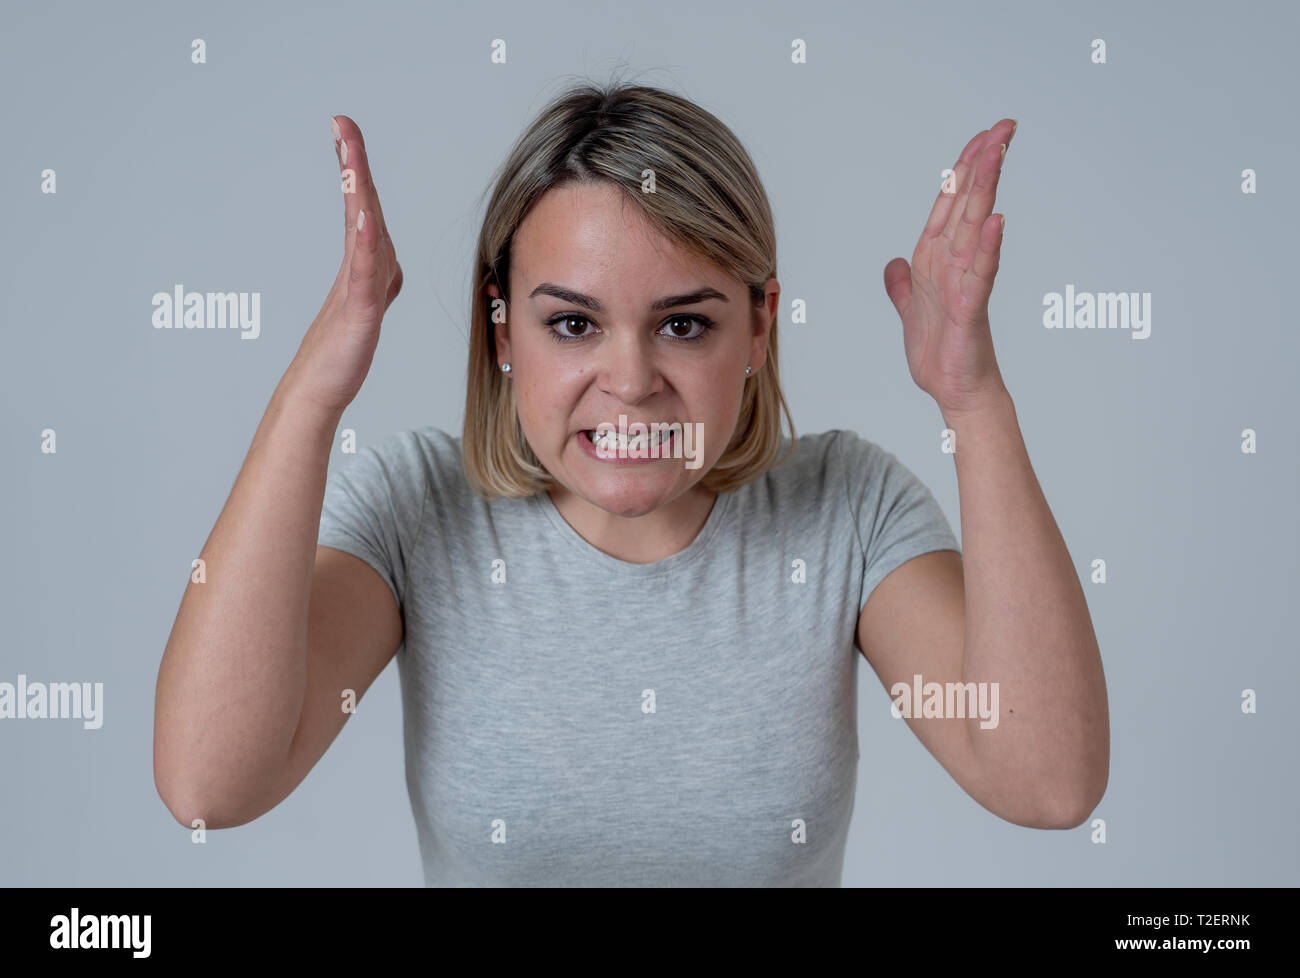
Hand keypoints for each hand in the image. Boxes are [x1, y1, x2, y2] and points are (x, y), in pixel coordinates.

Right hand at [286, 115, 403, 415]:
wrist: (317, 392)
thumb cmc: (340, 354)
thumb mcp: (367, 311)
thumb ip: (377, 284)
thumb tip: (390, 270)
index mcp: (364, 265)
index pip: (363, 206)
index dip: (355, 167)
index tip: (344, 129)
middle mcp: (359, 270)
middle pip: (361, 206)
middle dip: (353, 162)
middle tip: (342, 123)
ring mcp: (356, 288)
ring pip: (362, 231)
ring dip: (358, 191)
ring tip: (350, 155)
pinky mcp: (358, 311)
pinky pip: (364, 271)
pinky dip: (364, 242)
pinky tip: (362, 217)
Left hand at [883, 119, 1015, 416]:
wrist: (954, 390)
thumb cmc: (940, 353)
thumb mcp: (910, 310)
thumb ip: (901, 284)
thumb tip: (893, 264)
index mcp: (936, 258)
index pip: (952, 201)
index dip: (965, 167)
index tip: (984, 135)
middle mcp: (954, 263)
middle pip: (970, 202)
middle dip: (985, 162)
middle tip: (1006, 126)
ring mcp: (966, 282)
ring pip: (976, 226)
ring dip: (986, 189)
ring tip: (1000, 152)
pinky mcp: (971, 307)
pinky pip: (980, 272)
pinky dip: (987, 246)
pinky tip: (995, 220)